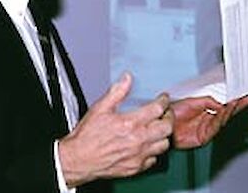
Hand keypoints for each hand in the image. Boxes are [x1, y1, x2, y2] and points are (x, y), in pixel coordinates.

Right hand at [58, 72, 173, 186]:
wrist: (78, 160)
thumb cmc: (87, 137)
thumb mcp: (100, 108)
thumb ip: (117, 92)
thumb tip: (127, 79)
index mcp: (130, 123)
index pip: (158, 109)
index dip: (164, 101)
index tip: (163, 99)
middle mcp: (138, 140)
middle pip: (167, 128)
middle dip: (169, 118)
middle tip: (165, 113)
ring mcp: (138, 155)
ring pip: (164, 144)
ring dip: (163, 135)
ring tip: (157, 129)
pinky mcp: (136, 167)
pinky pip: (154, 159)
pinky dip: (154, 151)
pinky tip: (147, 145)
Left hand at [171, 95, 247, 148]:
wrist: (161, 123)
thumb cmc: (172, 113)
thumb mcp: (192, 102)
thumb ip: (207, 101)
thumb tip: (221, 103)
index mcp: (207, 113)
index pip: (224, 107)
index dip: (234, 102)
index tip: (243, 95)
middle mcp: (208, 122)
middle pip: (226, 115)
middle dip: (237, 107)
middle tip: (245, 99)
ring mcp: (206, 130)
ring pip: (222, 121)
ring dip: (229, 111)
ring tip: (235, 102)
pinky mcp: (202, 138)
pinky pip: (214, 128)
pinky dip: (219, 119)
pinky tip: (224, 111)